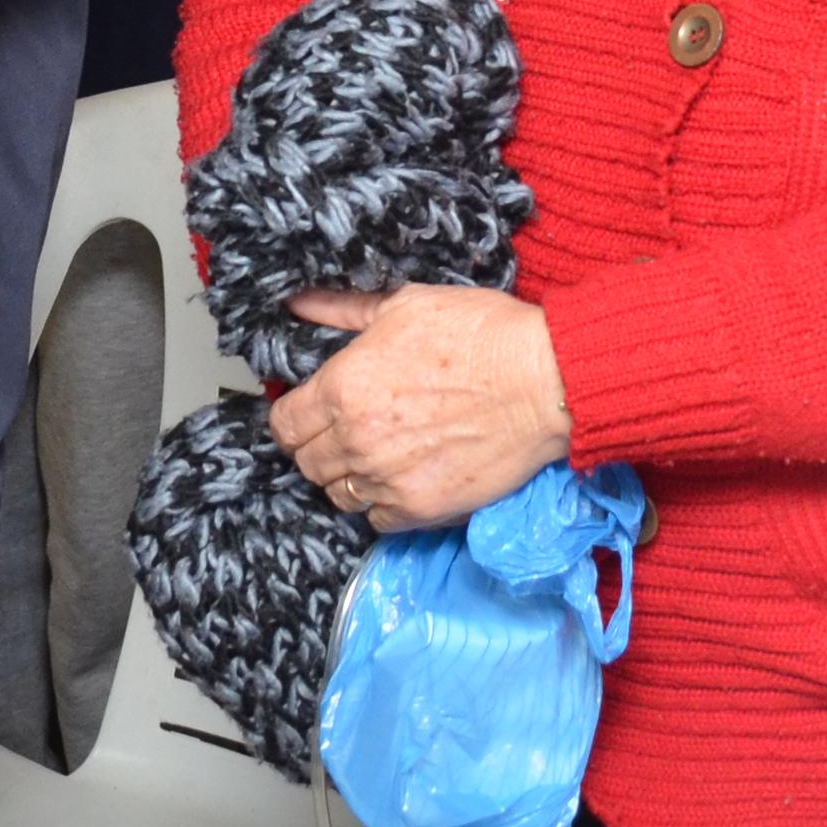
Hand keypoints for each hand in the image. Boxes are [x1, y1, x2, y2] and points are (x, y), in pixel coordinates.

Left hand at [272, 288, 572, 531]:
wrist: (541, 380)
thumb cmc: (479, 334)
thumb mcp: (405, 305)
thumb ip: (344, 309)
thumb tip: (299, 304)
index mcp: (343, 387)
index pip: (285, 424)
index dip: (294, 417)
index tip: (309, 414)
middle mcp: (355, 439)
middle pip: (307, 463)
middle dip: (319, 446)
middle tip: (347, 431)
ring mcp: (386, 479)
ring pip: (338, 495)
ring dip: (348, 477)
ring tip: (377, 455)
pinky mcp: (420, 508)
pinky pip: (376, 521)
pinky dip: (382, 504)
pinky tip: (401, 478)